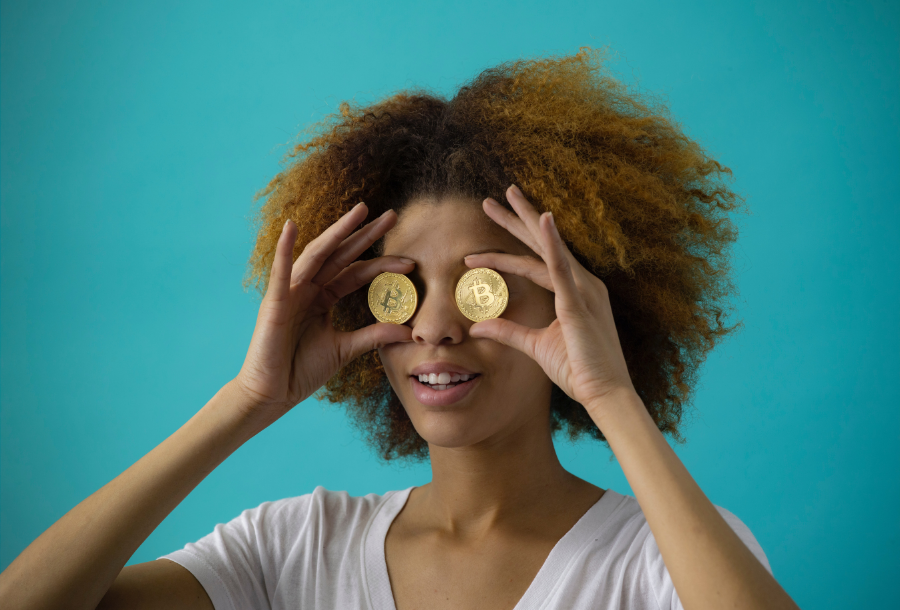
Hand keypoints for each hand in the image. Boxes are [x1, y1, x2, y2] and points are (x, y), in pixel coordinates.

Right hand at [232, 203, 414, 418]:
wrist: (272, 395)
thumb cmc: (301, 371)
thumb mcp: (345, 350)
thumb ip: (374, 336)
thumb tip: (409, 331)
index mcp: (322, 298)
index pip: (356, 273)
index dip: (382, 265)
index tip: (411, 262)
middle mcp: (307, 289)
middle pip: (341, 255)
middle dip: (365, 234)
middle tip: (392, 215)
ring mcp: (290, 293)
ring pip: (317, 255)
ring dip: (337, 232)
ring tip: (359, 212)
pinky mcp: (273, 303)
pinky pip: (280, 273)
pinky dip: (284, 250)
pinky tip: (290, 228)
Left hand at [463, 185, 636, 413]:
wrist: (605, 394)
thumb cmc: (579, 370)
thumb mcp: (536, 346)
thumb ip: (509, 332)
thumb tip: (479, 326)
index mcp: (575, 291)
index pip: (536, 262)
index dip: (507, 251)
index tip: (477, 249)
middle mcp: (582, 283)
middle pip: (541, 245)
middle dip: (516, 220)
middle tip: (492, 199)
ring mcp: (583, 290)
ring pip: (546, 248)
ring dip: (524, 222)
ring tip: (503, 199)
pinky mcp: (579, 303)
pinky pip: (561, 268)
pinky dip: (552, 242)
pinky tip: (542, 219)